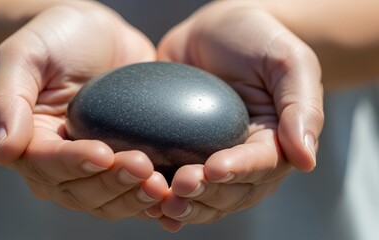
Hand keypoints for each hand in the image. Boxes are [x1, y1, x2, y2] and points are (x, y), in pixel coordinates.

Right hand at [0, 2, 167, 219]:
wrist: (95, 35)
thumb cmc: (54, 39)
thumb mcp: (22, 56)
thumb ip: (7, 100)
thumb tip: (3, 152)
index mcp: (32, 143)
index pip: (48, 165)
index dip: (74, 164)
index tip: (101, 153)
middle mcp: (63, 163)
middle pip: (82, 191)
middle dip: (112, 184)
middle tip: (141, 167)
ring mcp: (96, 166)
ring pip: (111, 199)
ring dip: (135, 197)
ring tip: (161, 185)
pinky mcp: (125, 160)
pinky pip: (136, 189)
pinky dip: (153, 198)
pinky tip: (173, 192)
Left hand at [157, 2, 322, 230]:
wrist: (215, 31)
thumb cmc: (258, 40)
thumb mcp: (288, 61)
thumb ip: (301, 107)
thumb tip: (306, 160)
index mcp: (273, 141)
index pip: (261, 166)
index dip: (238, 171)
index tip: (214, 168)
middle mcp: (243, 157)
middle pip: (231, 191)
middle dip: (206, 192)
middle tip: (181, 185)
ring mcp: (210, 157)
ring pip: (204, 197)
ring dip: (185, 204)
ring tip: (162, 201)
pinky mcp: (182, 152)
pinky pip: (175, 182)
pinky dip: (164, 198)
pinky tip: (151, 205)